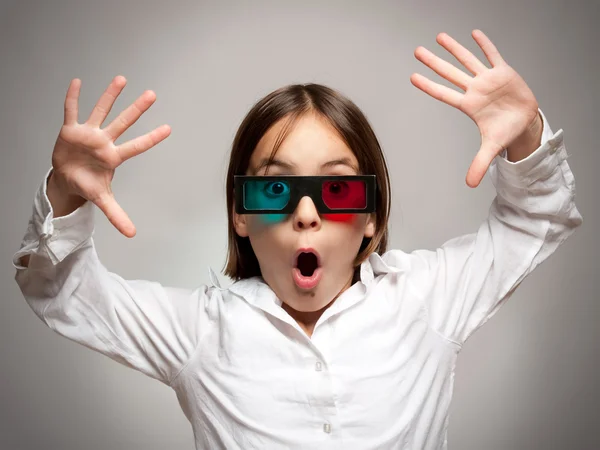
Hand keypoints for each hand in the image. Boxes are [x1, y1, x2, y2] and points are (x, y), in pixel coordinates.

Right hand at [50, 75, 170, 236]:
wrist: (66, 179)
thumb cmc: (88, 184)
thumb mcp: (102, 200)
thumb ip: (117, 215)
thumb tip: (132, 234)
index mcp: (114, 157)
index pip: (137, 146)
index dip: (151, 138)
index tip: (168, 129)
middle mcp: (104, 141)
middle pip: (123, 123)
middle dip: (137, 109)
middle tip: (153, 95)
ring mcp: (88, 133)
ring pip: (101, 110)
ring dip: (110, 96)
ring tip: (122, 79)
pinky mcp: (70, 129)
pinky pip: (71, 110)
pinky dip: (73, 97)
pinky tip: (77, 82)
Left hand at [411, 29, 540, 187]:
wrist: (525, 122)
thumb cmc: (505, 131)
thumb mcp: (492, 148)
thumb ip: (479, 164)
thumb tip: (469, 185)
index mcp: (469, 105)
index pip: (444, 94)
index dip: (428, 86)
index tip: (412, 77)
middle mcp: (475, 90)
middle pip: (450, 73)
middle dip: (434, 62)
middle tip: (417, 51)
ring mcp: (488, 79)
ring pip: (468, 60)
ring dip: (455, 48)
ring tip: (439, 37)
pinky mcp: (504, 72)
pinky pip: (493, 55)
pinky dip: (485, 44)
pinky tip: (474, 33)